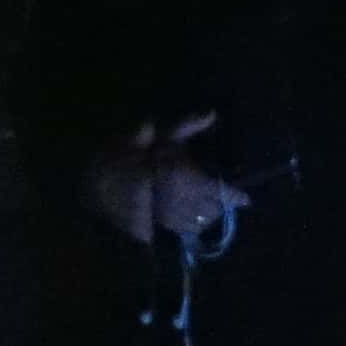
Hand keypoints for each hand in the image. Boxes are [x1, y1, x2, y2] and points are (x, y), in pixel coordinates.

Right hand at [80, 112, 240, 247]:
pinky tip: (194, 220)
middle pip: (213, 210)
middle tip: (228, 200)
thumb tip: (211, 114)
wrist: (99, 183)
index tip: (246, 198)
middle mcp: (180, 201)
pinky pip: (184, 231)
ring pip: (200, 223)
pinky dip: (194, 226)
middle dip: (222, 206)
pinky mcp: (157, 229)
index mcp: (183, 177)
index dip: (235, 197)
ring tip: (213, 209)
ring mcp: (168, 218)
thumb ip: (187, 126)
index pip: (219, 192)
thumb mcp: (160, 135)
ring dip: (209, 217)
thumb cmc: (130, 155)